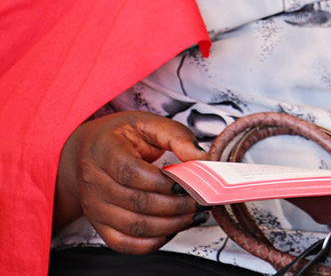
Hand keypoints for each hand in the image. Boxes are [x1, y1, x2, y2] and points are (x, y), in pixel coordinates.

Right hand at [56, 111, 209, 253]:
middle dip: (177, 205)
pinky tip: (172, 230)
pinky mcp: (99, 224)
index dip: (162, 182)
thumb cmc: (123, 135)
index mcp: (105, 151)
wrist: (90, 150)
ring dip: (171, 224)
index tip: (188, 182)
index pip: (131, 173)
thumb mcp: (150, 124)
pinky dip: (151, 242)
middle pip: (137, 202)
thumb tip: (203, 159)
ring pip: (134, 226)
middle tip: (202, 200)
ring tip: (194, 214)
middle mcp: (94, 181)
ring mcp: (95, 206)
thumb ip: (178, 137)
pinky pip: (124, 243)